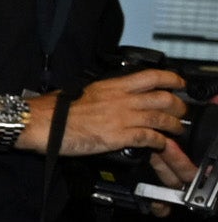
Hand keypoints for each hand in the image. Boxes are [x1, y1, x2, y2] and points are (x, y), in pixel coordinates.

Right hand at [37, 70, 192, 179]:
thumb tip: (108, 98)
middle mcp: (121, 99)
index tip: (179, 84)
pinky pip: (149, 138)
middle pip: (163, 98)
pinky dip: (159, 142)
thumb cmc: (54, 110)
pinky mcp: (118, 137)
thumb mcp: (82, 92)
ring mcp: (121, 118)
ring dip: (173, 126)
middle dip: (178, 106)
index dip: (172, 79)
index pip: (151, 77)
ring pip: (161, 119)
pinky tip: (160, 144)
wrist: (40, 122)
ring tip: (176, 130)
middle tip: (180, 111)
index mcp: (112, 86)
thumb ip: (102, 94)